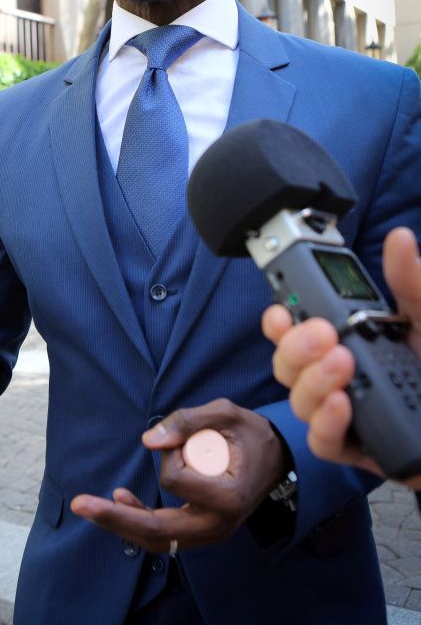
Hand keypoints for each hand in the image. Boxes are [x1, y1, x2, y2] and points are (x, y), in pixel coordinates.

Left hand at [71, 399, 286, 551]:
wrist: (278, 461)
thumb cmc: (252, 434)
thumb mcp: (226, 413)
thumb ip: (188, 421)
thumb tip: (148, 440)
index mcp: (228, 496)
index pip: (177, 481)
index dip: (170, 453)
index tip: (181, 437)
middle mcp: (218, 524)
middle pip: (157, 529)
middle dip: (115, 517)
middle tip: (80, 503)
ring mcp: (209, 534)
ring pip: (156, 539)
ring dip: (119, 522)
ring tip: (86, 505)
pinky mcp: (200, 532)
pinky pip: (163, 536)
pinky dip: (137, 520)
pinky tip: (119, 499)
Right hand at [262, 227, 420, 487]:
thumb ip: (410, 282)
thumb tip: (400, 238)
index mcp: (347, 339)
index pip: (294, 328)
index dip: (279, 319)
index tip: (282, 311)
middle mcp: (336, 375)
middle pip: (286, 363)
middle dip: (294, 346)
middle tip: (324, 334)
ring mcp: (342, 414)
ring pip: (297, 400)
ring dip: (312, 381)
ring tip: (343, 364)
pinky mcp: (355, 449)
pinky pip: (321, 442)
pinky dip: (325, 422)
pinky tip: (342, 404)